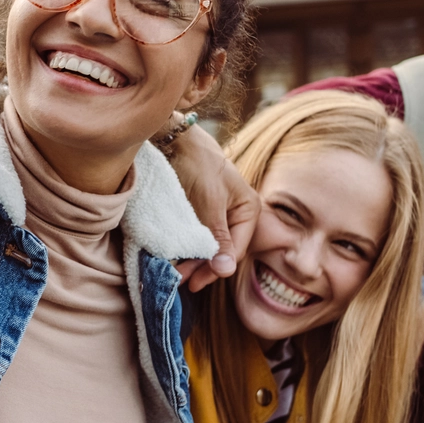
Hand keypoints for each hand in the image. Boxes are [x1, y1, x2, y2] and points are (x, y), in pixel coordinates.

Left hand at [166, 126, 257, 291]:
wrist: (173, 140)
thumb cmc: (197, 165)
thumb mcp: (210, 204)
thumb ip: (218, 237)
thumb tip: (226, 271)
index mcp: (249, 209)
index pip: (236, 249)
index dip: (217, 268)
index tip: (195, 282)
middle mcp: (238, 214)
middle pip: (223, 250)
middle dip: (202, 267)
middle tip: (181, 282)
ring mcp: (219, 214)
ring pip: (209, 246)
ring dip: (192, 261)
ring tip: (174, 274)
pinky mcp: (201, 213)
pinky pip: (198, 237)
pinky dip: (186, 248)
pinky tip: (174, 258)